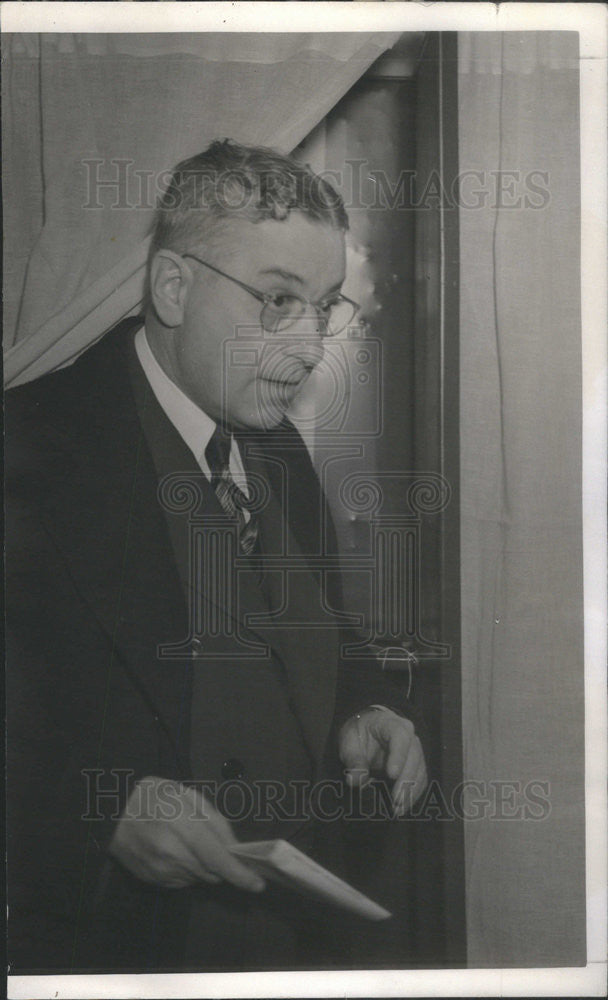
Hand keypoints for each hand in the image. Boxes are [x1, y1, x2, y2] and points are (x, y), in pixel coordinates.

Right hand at [109, 775, 264, 891]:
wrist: (110, 813)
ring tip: (188, 843)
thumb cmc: (153, 796)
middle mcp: (170, 853)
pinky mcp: (152, 881)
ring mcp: (159, 871)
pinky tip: (175, 852)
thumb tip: (234, 847)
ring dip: (203, 866)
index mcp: (180, 824)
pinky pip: (182, 882)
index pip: (216, 856)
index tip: (258, 884)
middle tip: (214, 844)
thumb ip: (214, 820)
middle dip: (221, 864)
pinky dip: (187, 871)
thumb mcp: (187, 795)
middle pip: (211, 872)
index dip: (239, 873)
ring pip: (198, 879)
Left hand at [339, 709, 426, 815]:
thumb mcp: (349, 742)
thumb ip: (354, 760)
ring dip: (411, 792)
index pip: (400, 737)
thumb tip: (354, 780)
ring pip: (420, 771)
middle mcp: (409, 736)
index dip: (398, 756)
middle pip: (414, 757)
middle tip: (395, 800)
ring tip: (397, 809)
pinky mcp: (417, 765)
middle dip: (406, 780)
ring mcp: (416, 750)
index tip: (391, 775)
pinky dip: (413, 795)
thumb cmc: (358, 734)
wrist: (366, 730)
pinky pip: (420, 780)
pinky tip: (402, 807)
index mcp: (391, 725)